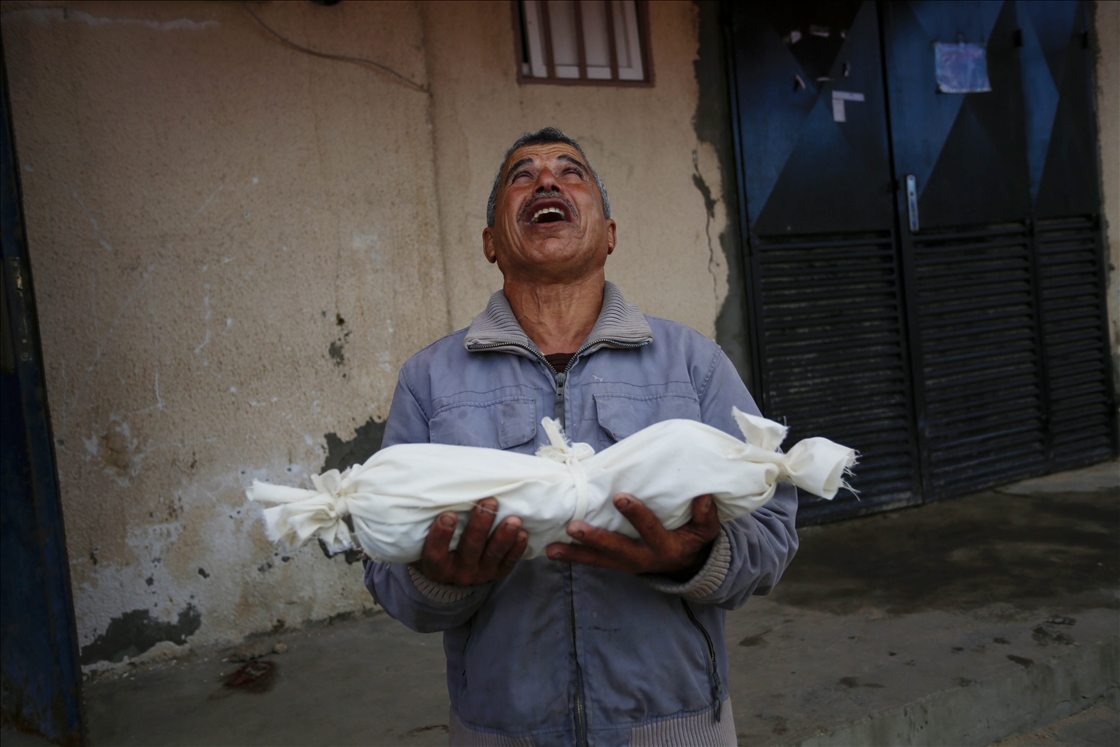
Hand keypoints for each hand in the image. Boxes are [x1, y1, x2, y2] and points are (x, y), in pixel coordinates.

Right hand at [413, 498, 527, 585]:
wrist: (452, 573)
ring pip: (492, 555)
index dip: (441, 535)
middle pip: (470, 549)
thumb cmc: (437, 545)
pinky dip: (517, 548)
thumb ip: (426, 523)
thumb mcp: (424, 540)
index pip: (435, 554)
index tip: (449, 514)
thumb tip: (432, 489)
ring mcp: (480, 574)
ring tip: (513, 519)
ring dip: (504, 536)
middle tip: (489, 503)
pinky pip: (509, 562)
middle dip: (480, 525)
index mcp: (436, 566)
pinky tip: (522, 533)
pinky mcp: (498, 573)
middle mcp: (458, 572)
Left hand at [545, 494, 720, 574]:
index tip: (620, 497)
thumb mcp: (705, 531)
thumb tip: (704, 496)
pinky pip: (591, 561)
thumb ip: (706, 516)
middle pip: (616, 549)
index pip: (650, 529)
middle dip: (594, 539)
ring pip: (598, 560)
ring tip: (552, 549)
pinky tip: (550, 550)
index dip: (636, 515)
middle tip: (574, 527)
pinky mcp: (613, 563)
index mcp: (664, 547)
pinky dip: (572, 557)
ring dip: (574, 554)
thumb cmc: (692, 540)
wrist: (684, 566)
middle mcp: (642, 558)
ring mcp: (625, 563)